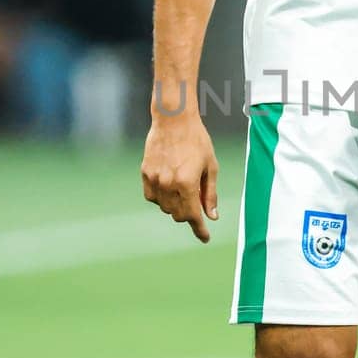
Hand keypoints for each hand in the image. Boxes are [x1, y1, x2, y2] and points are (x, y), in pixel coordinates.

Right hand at [141, 112, 218, 242]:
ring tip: (184, 187)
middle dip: (189, 214)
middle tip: (197, 203)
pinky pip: (152, 197)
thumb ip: (210, 193)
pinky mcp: (145, 173)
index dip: (199, 230)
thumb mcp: (211, 167)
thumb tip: (211, 215)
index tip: (205, 238)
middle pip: (178, 214)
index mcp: (187, 183)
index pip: (193, 216)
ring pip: (164, 207)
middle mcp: (168, 184)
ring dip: (175, 205)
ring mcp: (154, 179)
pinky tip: (169, 186)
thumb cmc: (197, 141)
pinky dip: (161, 198)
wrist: (174, 120)